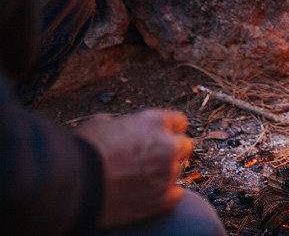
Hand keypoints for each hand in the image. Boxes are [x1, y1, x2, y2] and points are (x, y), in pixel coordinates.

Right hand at [75, 109, 193, 229]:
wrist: (73, 185)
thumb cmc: (82, 151)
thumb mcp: (100, 123)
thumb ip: (121, 123)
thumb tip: (119, 126)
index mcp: (153, 122)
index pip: (179, 121)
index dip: (169, 129)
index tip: (162, 136)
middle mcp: (166, 146)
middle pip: (185, 145)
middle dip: (173, 150)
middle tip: (154, 158)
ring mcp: (166, 173)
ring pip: (179, 170)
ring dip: (165, 172)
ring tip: (143, 177)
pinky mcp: (161, 199)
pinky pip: (176, 193)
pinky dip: (166, 194)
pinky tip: (149, 192)